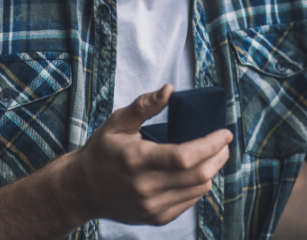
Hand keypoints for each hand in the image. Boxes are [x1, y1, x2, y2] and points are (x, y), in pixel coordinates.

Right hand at [63, 84, 231, 225]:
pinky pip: (189, 201)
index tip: (224, 133)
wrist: (82, 189)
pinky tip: (196, 171)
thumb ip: (145, 105)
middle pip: (198, 175)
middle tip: (224, 142)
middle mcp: (145, 187)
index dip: (210, 144)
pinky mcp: (156, 217)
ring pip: (198, 189)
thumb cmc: (102, 150)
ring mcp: (151, 206)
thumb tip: (170, 90)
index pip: (184, 156)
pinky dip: (199, 184)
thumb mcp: (118, 122)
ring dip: (212, 170)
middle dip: (219, 156)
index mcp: (136, 160)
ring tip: (213, 154)